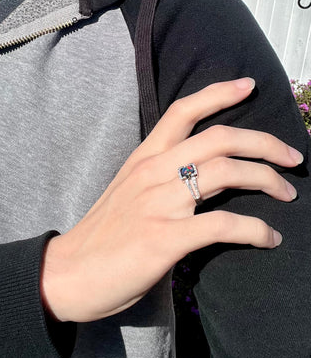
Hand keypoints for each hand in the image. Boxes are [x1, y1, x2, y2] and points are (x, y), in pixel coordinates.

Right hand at [41, 78, 302, 322]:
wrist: (70, 272)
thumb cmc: (101, 234)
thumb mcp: (129, 193)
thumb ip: (160, 179)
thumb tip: (200, 177)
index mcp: (142, 159)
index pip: (181, 112)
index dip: (217, 94)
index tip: (247, 85)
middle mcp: (152, 173)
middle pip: (218, 139)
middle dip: (263, 142)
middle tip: (292, 156)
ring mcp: (158, 204)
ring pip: (226, 173)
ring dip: (267, 179)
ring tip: (286, 193)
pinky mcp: (164, 239)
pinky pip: (222, 224)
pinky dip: (254, 229)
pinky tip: (268, 237)